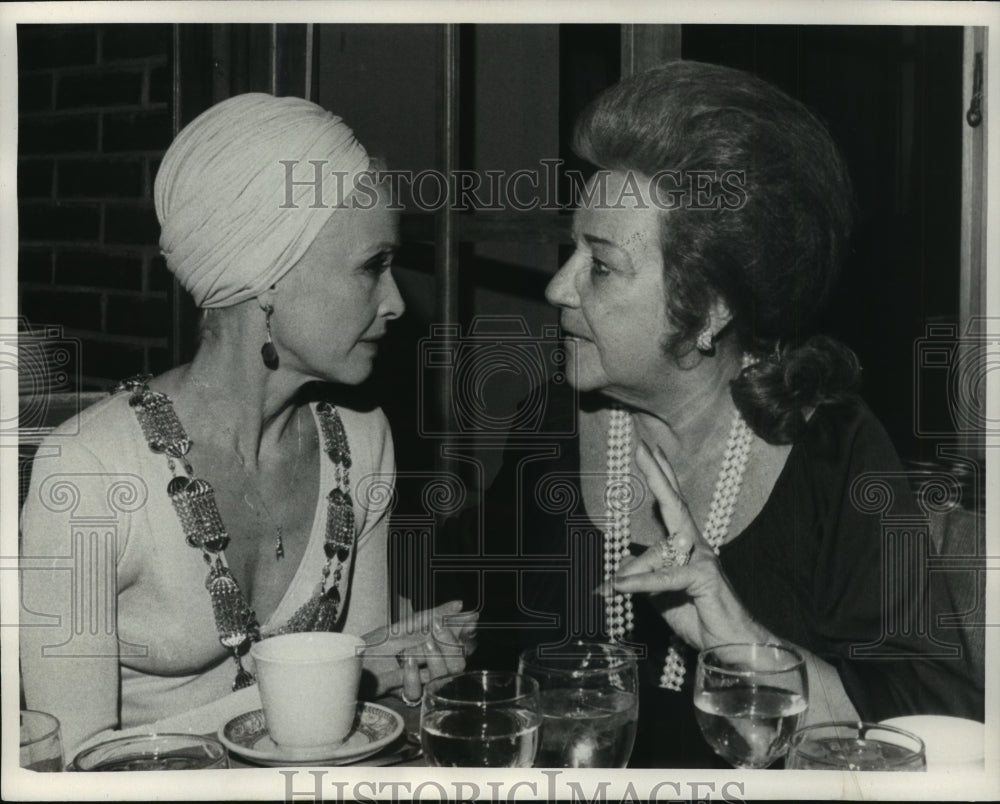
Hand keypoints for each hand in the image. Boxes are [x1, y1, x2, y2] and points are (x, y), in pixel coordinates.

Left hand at [359, 600, 478, 699]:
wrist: (350, 659)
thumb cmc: (377, 643)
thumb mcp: (406, 625)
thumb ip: (433, 615)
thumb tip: (460, 604)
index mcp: (436, 647)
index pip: (460, 643)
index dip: (464, 634)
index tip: (466, 623)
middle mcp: (431, 665)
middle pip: (458, 664)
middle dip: (451, 646)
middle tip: (436, 630)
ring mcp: (420, 680)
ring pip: (442, 678)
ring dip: (434, 660)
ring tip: (421, 646)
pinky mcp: (404, 693)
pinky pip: (417, 691)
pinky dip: (412, 676)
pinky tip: (405, 664)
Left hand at [610, 441, 771, 650]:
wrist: (733, 646)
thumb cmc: (699, 618)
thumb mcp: (660, 596)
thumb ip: (641, 579)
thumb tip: (613, 575)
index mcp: (687, 544)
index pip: (671, 504)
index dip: (660, 477)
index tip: (648, 450)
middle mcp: (696, 544)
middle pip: (675, 502)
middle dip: (657, 473)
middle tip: (641, 445)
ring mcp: (703, 558)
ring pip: (658, 552)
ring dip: (631, 574)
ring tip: (611, 590)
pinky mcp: (703, 577)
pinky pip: (664, 576)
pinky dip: (640, 582)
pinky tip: (620, 587)